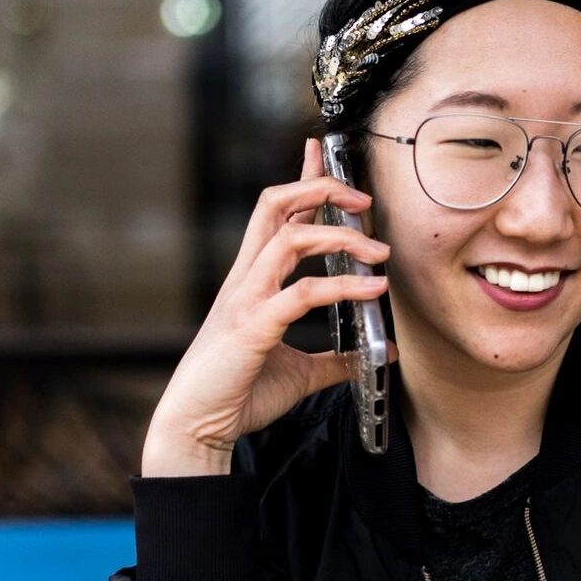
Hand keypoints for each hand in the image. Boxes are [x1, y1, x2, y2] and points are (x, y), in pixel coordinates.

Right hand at [141, 137, 394, 476]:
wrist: (200, 429)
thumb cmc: (239, 394)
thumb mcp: (301, 372)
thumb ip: (337, 358)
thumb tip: (381, 352)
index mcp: (252, 281)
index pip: (276, 213)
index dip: (300, 178)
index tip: (320, 151)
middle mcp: (246, 279)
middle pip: (276, 205)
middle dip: (321, 189)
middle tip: (365, 200)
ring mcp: (247, 299)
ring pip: (289, 238)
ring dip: (340, 237)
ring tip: (379, 253)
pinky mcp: (253, 327)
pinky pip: (301, 293)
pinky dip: (342, 286)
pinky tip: (372, 290)